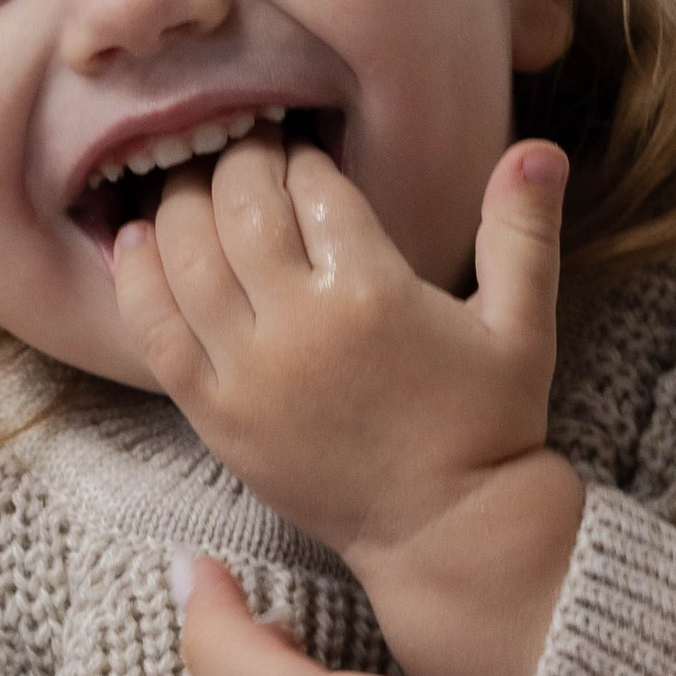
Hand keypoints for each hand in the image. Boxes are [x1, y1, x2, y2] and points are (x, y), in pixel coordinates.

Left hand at [112, 128, 582, 675]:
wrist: (444, 531)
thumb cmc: (489, 422)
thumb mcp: (523, 324)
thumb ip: (525, 230)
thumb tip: (540, 145)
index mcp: (373, 292)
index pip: (312, 184)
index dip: (302, 152)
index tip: (301, 145)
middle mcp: (300, 327)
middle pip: (239, 207)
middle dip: (239, 162)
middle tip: (246, 151)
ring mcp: (248, 374)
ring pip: (186, 257)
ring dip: (181, 203)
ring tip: (195, 181)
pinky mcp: (214, 416)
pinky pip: (153, 331)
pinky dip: (136, 277)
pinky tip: (135, 239)